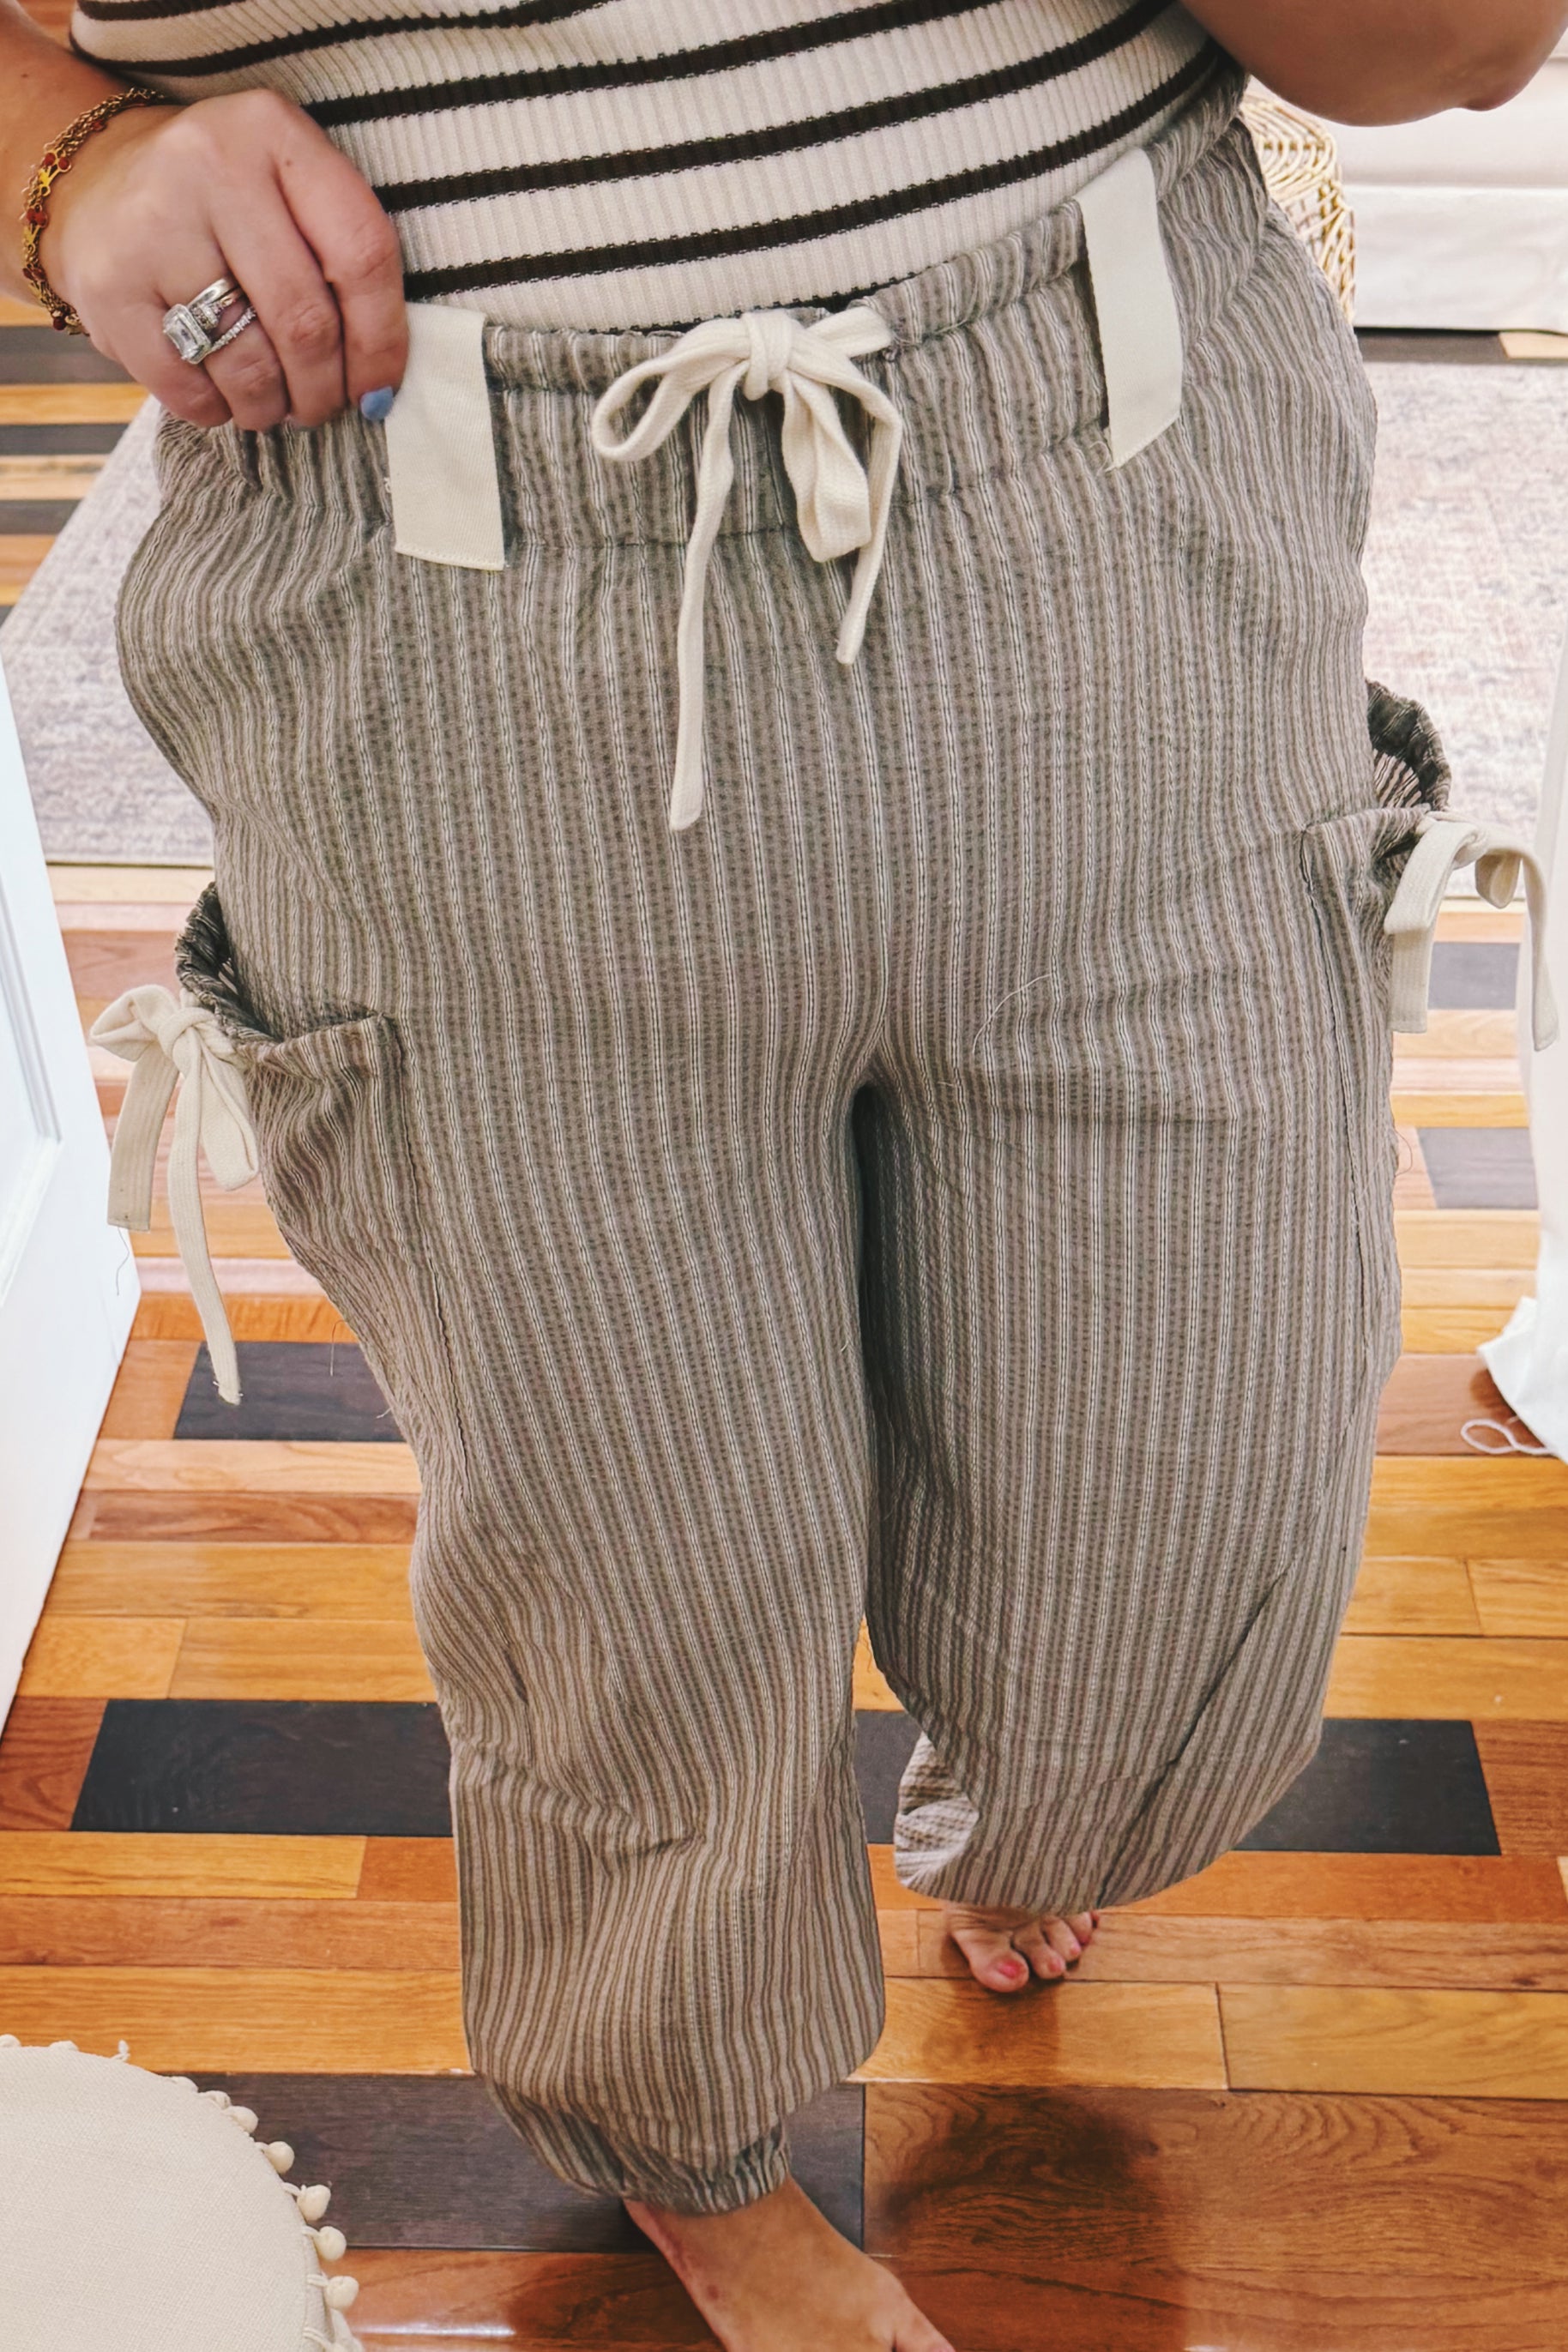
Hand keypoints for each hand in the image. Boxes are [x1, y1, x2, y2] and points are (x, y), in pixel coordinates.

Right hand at [41, 88, 406, 429]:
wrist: (99, 179)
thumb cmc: (224, 200)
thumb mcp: (287, 187)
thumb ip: (340, 256)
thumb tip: (376, 385)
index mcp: (273, 133)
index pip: (362, 254)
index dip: (382, 341)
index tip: (378, 390)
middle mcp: (210, 166)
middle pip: (304, 320)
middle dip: (323, 388)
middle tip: (321, 407)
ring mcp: (151, 226)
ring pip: (248, 363)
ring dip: (271, 406)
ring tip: (272, 405)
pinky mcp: (108, 287)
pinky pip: (186, 386)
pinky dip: (217, 409)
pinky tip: (221, 394)